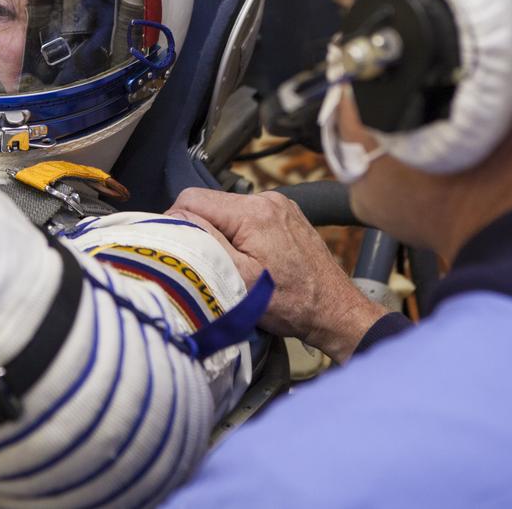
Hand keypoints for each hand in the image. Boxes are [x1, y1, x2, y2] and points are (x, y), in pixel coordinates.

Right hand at [167, 189, 387, 362]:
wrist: (335, 312)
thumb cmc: (293, 303)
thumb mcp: (239, 278)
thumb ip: (205, 241)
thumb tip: (176, 217)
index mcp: (254, 212)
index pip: (192, 198)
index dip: (177, 221)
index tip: (182, 248)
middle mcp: (268, 200)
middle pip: (209, 202)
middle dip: (200, 228)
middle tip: (208, 261)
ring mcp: (279, 206)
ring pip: (226, 210)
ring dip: (220, 233)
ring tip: (232, 263)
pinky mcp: (285, 216)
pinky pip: (247, 216)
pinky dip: (239, 234)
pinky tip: (250, 258)